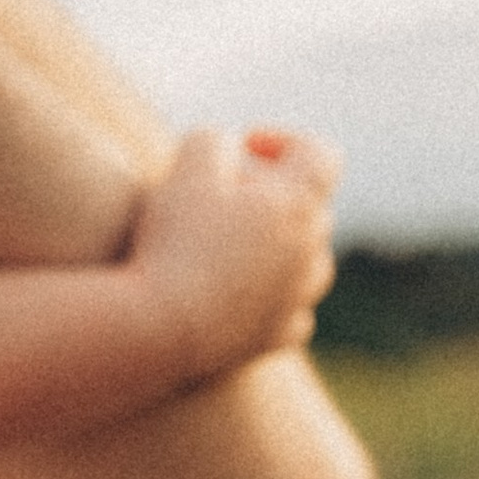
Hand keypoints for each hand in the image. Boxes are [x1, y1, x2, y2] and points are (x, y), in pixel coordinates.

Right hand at [129, 127, 341, 377]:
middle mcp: (312, 252)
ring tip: (232, 245)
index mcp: (299, 204)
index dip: (284, 141)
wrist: (159, 328)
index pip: (319, 155)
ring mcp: (298, 300)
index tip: (245, 147)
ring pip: (309, 261)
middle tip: (222, 195)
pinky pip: (291, 311)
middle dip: (273, 193)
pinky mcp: (277, 338)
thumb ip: (215, 140)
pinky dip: (271, 297)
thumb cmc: (174, 240)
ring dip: (280, 246)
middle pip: (310, 208)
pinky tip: (235, 294)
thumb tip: (228, 148)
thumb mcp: (187, 162)